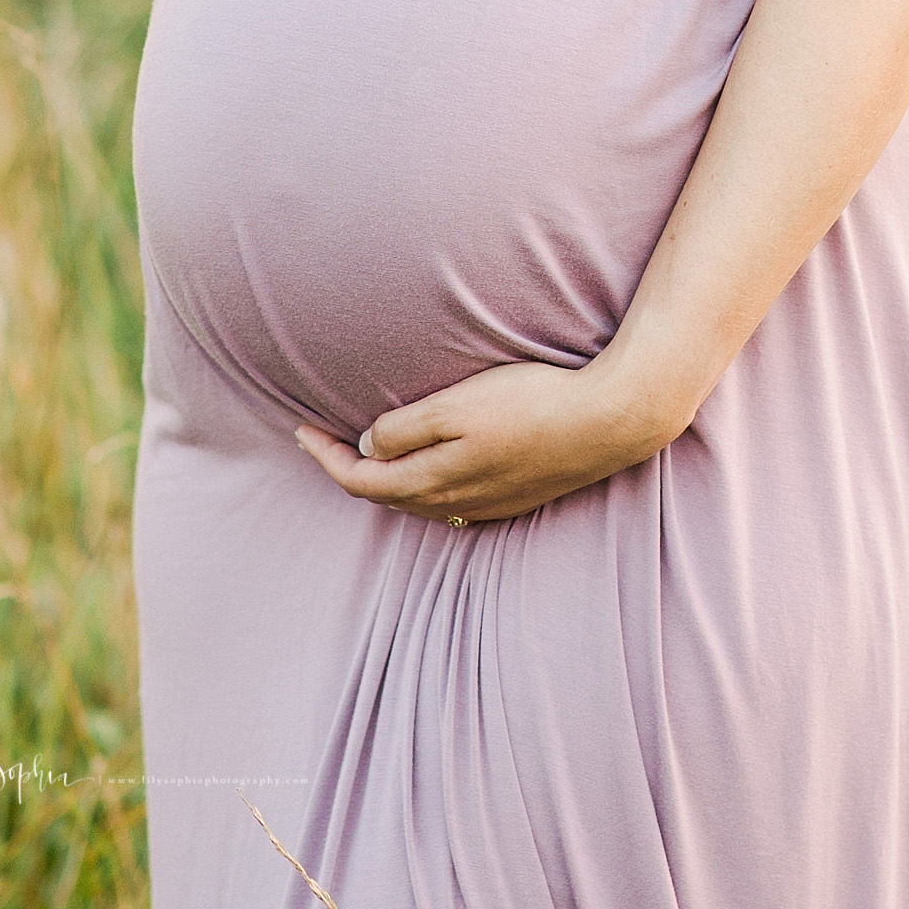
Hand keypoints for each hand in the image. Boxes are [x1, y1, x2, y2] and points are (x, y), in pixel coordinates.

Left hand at [291, 355, 670, 523]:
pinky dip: (421, 481)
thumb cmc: (530, 403)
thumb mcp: (455, 405)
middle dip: (347, 468)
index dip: (324, 456)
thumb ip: (405, 429)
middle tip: (322, 436)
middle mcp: (454, 504)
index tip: (300, 428)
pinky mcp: (512, 497)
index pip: (359, 479)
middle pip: (384, 494)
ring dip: (385, 476)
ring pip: (417, 499)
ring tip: (366, 447)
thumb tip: (366, 445)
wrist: (608, 421)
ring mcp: (485, 505)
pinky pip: (449, 499)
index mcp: (432, 482)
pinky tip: (428, 461)